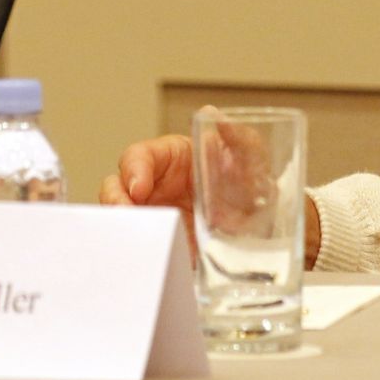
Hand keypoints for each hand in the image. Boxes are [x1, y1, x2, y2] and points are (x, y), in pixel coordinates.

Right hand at [100, 123, 324, 266]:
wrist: (263, 225)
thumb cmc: (248, 181)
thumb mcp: (250, 156)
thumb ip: (237, 137)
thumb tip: (211, 115)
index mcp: (169, 159)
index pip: (138, 157)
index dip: (133, 170)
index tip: (139, 188)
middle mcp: (154, 190)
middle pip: (115, 191)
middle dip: (115, 203)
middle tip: (127, 218)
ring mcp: (155, 220)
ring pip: (122, 223)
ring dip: (124, 232)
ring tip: (139, 244)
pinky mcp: (163, 249)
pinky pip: (143, 254)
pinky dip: (142, 258)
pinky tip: (153, 264)